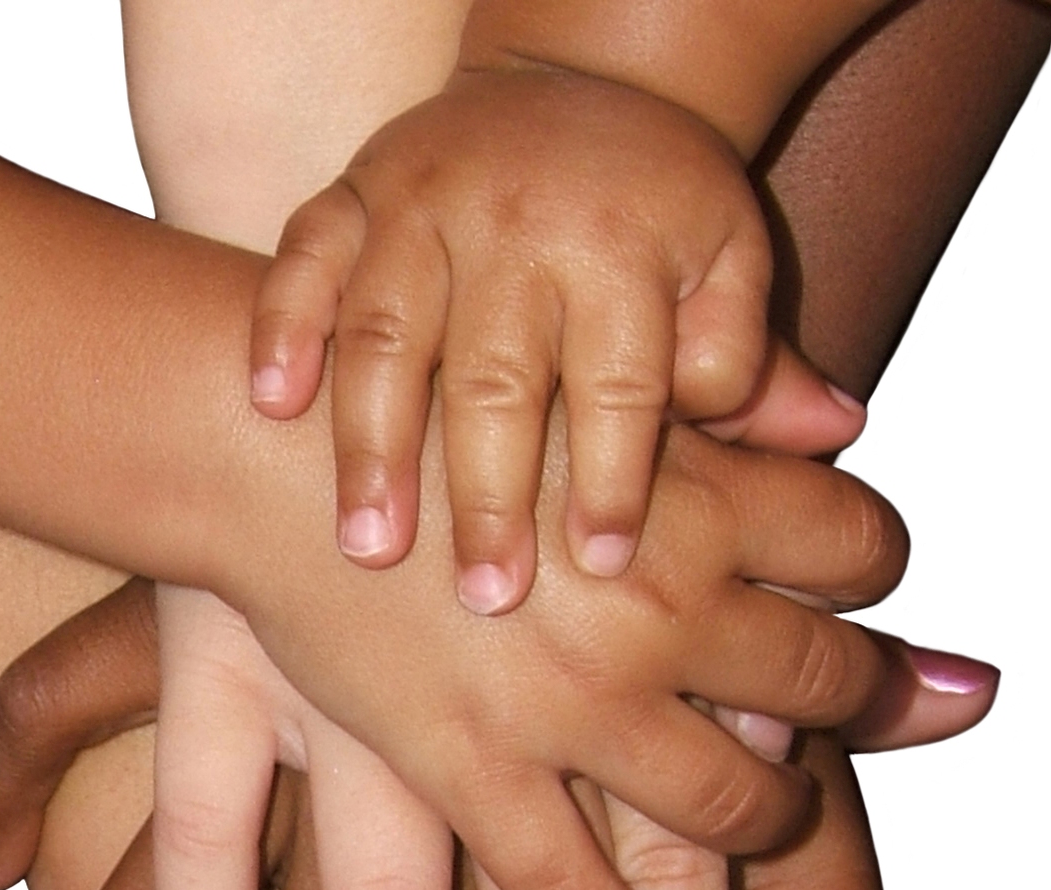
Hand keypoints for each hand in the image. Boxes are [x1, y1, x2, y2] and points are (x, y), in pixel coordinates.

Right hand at [250, 68, 782, 604]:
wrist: (573, 78)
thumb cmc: (651, 205)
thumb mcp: (728, 264)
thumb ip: (753, 359)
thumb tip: (829, 431)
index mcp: (623, 247)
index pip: (620, 382)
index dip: (616, 476)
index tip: (606, 569)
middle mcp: (519, 224)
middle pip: (496, 376)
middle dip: (487, 493)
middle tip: (486, 598)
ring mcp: (424, 204)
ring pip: (388, 330)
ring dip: (372, 443)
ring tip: (366, 547)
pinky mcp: (354, 193)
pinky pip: (306, 256)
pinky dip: (283, 327)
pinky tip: (272, 408)